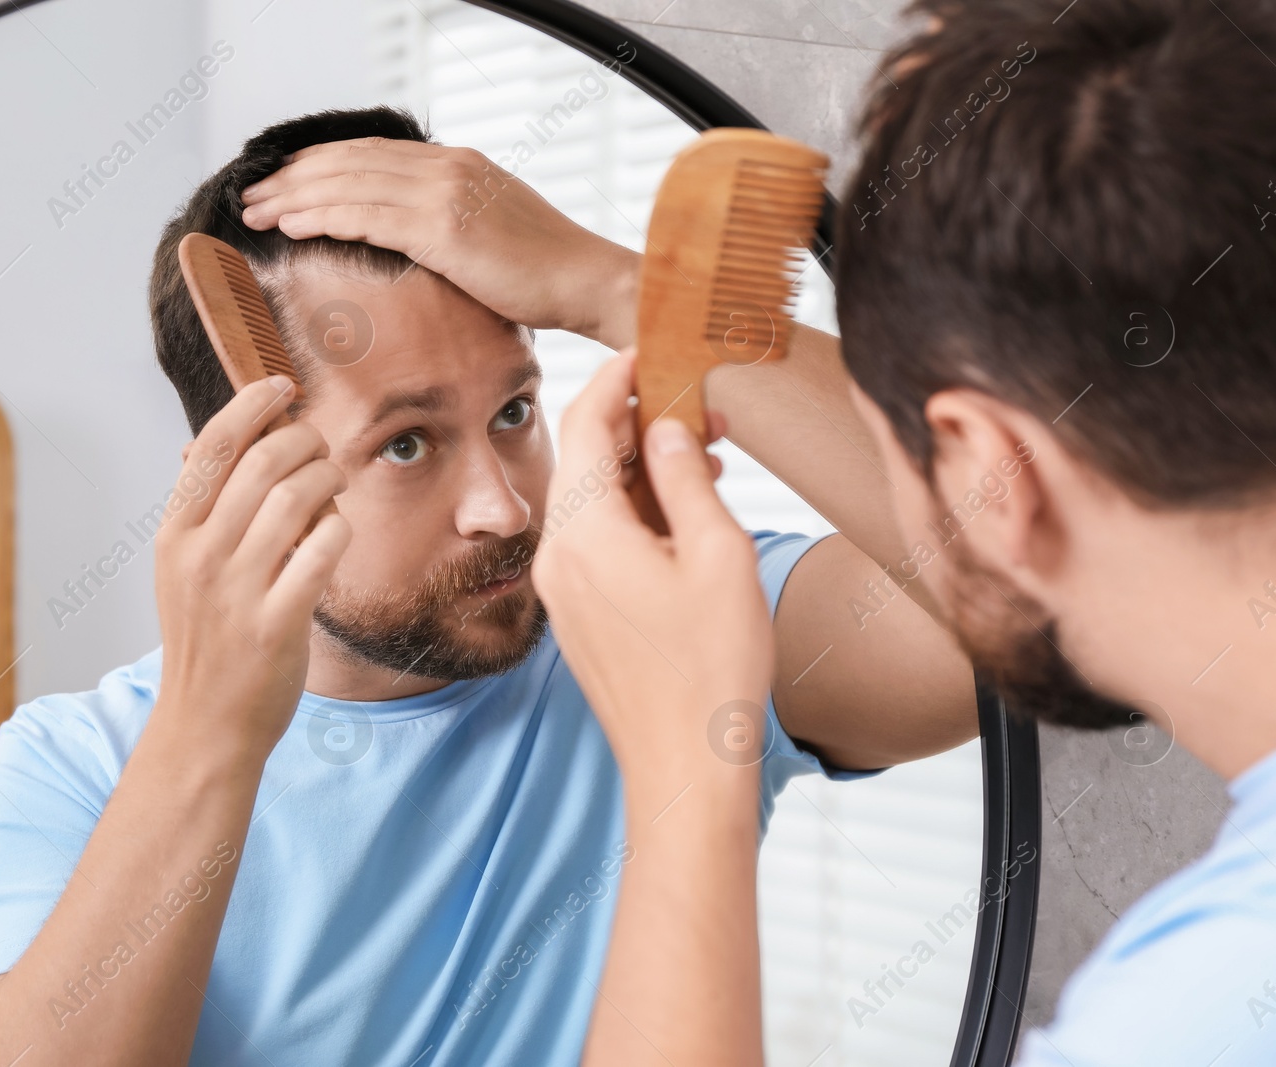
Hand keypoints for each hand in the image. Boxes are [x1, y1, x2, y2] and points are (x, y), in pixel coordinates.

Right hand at [151, 377, 350, 757]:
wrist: (206, 725)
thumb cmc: (206, 640)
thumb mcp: (183, 570)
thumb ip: (204, 509)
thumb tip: (222, 439)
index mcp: (174, 534)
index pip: (211, 446)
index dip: (252, 404)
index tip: (283, 386)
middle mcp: (199, 555)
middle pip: (263, 462)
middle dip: (305, 441)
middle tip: (322, 450)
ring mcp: (236, 590)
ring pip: (297, 498)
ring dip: (328, 481)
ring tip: (333, 487)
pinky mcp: (276, 621)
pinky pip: (323, 549)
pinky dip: (339, 530)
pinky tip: (336, 535)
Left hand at [239, 137, 640, 347]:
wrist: (587, 281)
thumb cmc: (546, 273)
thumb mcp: (492, 233)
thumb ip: (450, 224)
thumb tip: (414, 240)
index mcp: (457, 164)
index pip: (372, 153)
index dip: (321, 164)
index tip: (284, 180)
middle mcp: (446, 168)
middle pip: (350, 161)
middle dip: (294, 177)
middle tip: (252, 193)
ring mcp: (444, 194)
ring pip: (349, 184)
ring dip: (294, 197)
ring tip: (255, 212)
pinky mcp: (443, 229)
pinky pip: (366, 216)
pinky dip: (322, 218)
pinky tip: (291, 226)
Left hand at [531, 352, 771, 804]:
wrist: (686, 768)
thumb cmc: (712, 668)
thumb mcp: (718, 554)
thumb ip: (687, 477)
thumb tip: (666, 427)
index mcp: (584, 531)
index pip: (587, 422)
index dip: (618, 375)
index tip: (653, 350)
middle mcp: (558, 556)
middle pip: (587, 459)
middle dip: (641, 424)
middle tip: (705, 410)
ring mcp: (563, 591)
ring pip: (592, 501)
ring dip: (642, 472)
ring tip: (708, 461)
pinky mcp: (577, 617)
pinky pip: (595, 541)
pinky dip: (634, 514)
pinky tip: (684, 516)